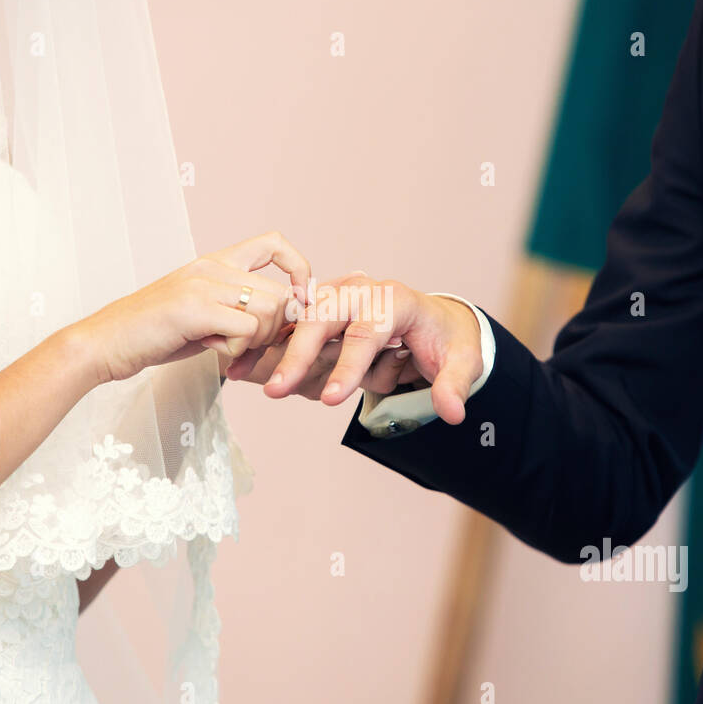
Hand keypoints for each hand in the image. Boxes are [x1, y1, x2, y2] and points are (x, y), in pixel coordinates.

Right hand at [78, 232, 309, 383]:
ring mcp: (202, 285)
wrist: (105, 343)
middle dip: (277, 329)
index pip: (274, 243)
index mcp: (214, 262)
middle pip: (280, 292)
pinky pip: (247, 330)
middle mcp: (211, 266)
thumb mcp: (203, 316)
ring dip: (258, 341)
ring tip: (228, 351)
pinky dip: (239, 351)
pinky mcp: (194, 308)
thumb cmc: (153, 335)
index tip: (297, 301)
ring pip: (269, 310)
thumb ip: (238, 312)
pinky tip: (215, 353)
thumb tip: (280, 323)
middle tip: (251, 348)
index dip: (298, 269)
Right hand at [230, 274, 482, 423]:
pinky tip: (240, 364)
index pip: (367, 334)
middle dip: (298, 355)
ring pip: (299, 318)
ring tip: (239, 372)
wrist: (434, 318)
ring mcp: (337, 295)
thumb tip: (452, 412)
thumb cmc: (444, 339)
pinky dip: (267, 343)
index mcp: (395, 300)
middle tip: (278, 390)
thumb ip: (455, 386)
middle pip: (322, 319)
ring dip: (271, 345)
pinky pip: (291, 323)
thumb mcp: (462, 361)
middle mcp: (361, 291)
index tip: (333, 400)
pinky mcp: (321, 307)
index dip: (349, 367)